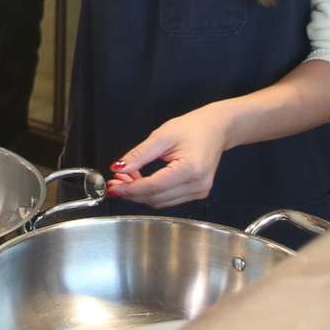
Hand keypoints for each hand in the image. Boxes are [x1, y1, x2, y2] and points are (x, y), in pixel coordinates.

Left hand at [107, 106, 234, 208]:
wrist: (217, 129)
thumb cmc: (193, 128)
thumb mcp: (162, 136)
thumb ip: (139, 154)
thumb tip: (119, 168)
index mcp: (191, 169)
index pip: (153, 186)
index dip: (130, 189)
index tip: (112, 187)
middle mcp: (198, 185)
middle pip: (156, 198)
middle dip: (132, 193)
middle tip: (114, 182)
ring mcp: (199, 192)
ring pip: (160, 202)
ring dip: (140, 195)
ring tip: (125, 180)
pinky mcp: (198, 194)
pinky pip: (168, 199)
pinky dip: (152, 194)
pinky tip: (141, 182)